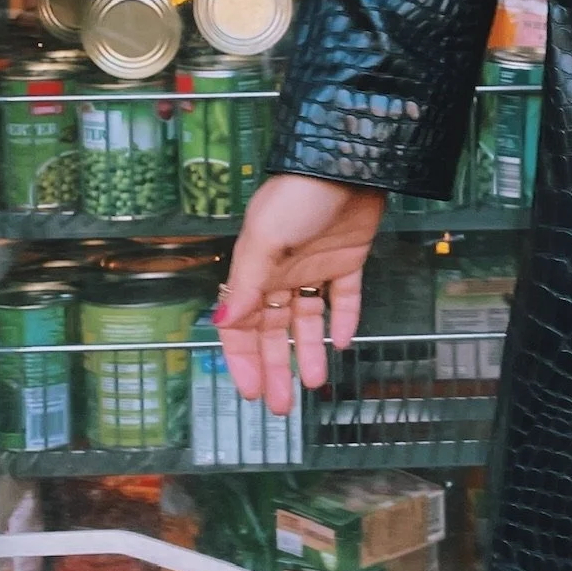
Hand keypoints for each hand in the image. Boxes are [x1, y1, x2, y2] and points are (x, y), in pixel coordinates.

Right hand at [218, 175, 385, 412]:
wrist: (347, 164)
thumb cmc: (298, 197)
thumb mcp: (264, 240)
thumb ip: (247, 285)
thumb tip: (223, 324)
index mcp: (256, 270)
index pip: (242, 326)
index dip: (243, 360)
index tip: (250, 392)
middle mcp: (282, 273)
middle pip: (275, 332)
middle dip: (275, 369)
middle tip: (281, 406)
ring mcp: (316, 267)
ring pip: (308, 321)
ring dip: (309, 352)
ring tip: (315, 383)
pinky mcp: (348, 258)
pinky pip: (345, 298)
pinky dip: (344, 320)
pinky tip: (343, 343)